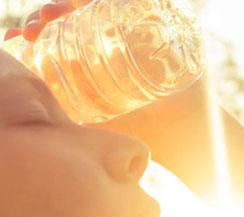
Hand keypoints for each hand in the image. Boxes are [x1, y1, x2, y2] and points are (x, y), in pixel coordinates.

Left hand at [3, 0, 213, 195]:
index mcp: (98, 62)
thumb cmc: (144, 134)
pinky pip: (137, 2)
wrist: (185, 132)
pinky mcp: (161, 23)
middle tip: (32, 31)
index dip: (35, 35)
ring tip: (51, 14)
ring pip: (97, 6)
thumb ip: (68, 124)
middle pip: (74, 18)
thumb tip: (31, 126)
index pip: (61, 40)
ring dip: (70, 3)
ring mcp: (137, 32)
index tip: (15, 41)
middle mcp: (115, 43)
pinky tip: (84, 4)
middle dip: (46, 17)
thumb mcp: (92, 127)